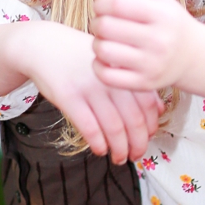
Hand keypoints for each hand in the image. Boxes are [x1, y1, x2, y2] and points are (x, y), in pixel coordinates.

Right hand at [16, 20, 163, 161]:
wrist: (44, 45)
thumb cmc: (81, 58)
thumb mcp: (112, 65)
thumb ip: (135, 86)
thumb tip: (160, 110)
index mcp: (124, 71)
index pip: (149, 106)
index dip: (151, 128)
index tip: (147, 139)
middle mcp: (111, 80)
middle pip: (134, 120)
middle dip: (138, 144)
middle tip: (135, 155)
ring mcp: (90, 88)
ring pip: (114, 128)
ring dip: (119, 149)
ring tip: (119, 158)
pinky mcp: (69, 97)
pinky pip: (89, 128)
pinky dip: (98, 144)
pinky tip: (100, 150)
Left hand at [92, 0, 197, 92]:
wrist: (193, 56)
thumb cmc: (168, 22)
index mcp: (162, 15)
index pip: (117, 3)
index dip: (100, 3)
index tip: (101, 6)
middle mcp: (159, 40)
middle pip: (106, 26)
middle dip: (97, 22)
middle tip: (103, 24)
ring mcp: (152, 65)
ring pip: (104, 51)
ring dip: (97, 43)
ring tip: (106, 41)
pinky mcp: (144, 83)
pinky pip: (106, 76)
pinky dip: (98, 66)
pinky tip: (106, 60)